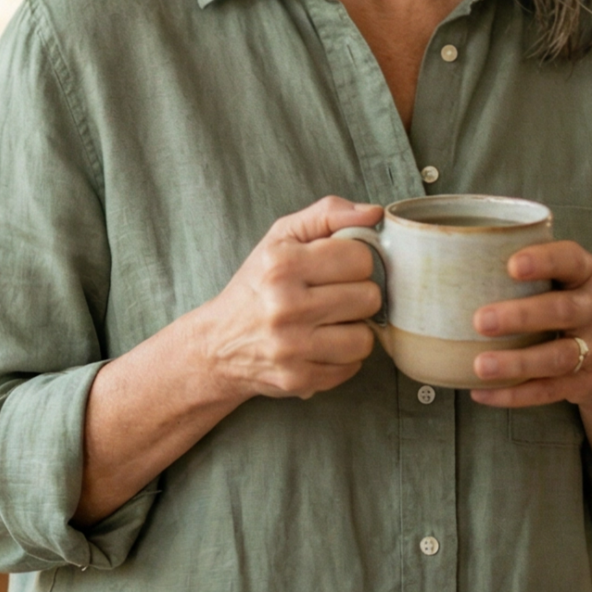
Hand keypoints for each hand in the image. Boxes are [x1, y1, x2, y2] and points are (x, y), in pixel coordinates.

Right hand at [185, 196, 383, 400]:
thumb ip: (327, 215)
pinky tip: (321, 346)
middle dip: (356, 295)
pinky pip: (352, 367)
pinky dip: (342, 357)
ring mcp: (291, 347)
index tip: (338, 268)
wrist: (218, 344)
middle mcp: (284, 306)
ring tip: (329, 323)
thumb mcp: (280, 238)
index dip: (355, 261)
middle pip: (368, 297)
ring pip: (365, 337)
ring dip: (353, 330)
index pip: (360, 257)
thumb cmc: (256, 286)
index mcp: (281, 264)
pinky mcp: (298, 379)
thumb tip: (374, 213)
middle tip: (333, 297)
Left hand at [465, 240, 591, 408]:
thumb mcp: (558, 280)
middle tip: (480, 320)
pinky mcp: (585, 383)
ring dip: (517, 362)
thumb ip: (517, 270)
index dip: (545, 261)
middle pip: (563, 310)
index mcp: (584, 275)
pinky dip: (514, 394)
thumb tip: (432, 262)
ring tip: (480, 365)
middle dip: (522, 315)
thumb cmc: (563, 304)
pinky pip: (549, 391)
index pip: (571, 260)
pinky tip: (481, 392)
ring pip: (559, 357)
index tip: (511, 265)